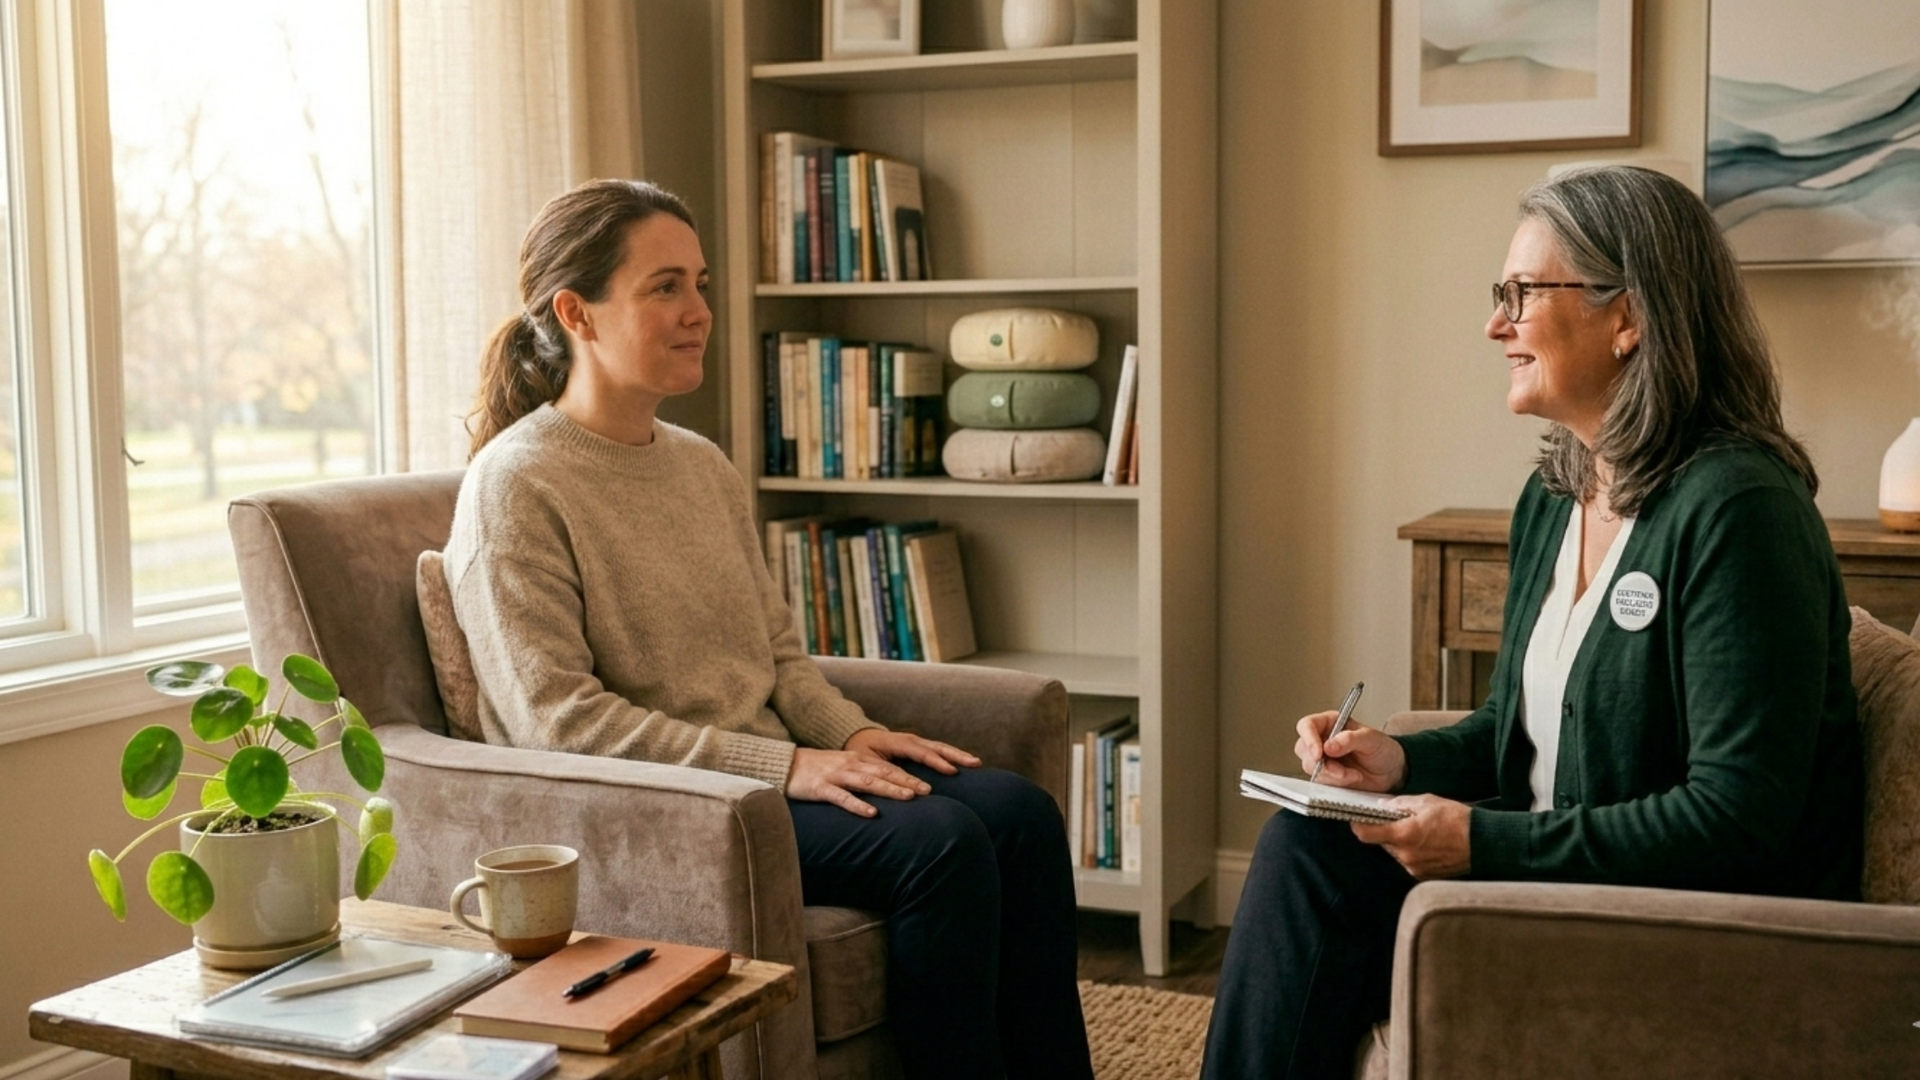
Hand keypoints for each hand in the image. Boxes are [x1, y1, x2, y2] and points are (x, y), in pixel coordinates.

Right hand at [785, 747, 929, 817]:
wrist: (784, 764)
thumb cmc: (815, 769)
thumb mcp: (842, 768)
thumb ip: (862, 775)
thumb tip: (885, 788)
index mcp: (856, 759)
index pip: (887, 767)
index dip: (909, 776)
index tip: (929, 786)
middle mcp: (850, 765)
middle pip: (884, 772)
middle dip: (907, 781)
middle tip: (928, 791)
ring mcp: (836, 776)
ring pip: (868, 782)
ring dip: (889, 789)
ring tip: (909, 797)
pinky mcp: (821, 788)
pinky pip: (842, 797)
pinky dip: (858, 805)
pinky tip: (872, 813)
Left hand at [844, 727, 980, 775]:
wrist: (858, 737)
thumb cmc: (859, 752)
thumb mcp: (867, 763)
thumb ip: (883, 773)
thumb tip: (900, 788)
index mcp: (896, 741)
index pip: (920, 752)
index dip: (936, 762)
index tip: (952, 771)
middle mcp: (910, 739)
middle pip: (936, 747)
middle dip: (956, 755)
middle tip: (975, 763)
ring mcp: (916, 741)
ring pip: (941, 747)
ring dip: (958, 754)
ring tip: (977, 762)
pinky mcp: (919, 747)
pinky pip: (938, 750)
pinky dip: (952, 756)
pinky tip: (965, 763)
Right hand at [1295, 711, 1405, 792]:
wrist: (1391, 772)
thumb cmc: (1382, 749)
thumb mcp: (1371, 739)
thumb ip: (1350, 739)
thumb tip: (1329, 746)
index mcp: (1330, 723)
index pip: (1307, 725)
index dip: (1309, 738)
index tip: (1319, 753)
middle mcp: (1322, 739)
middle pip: (1303, 748)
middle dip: (1321, 762)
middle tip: (1340, 770)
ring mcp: (1322, 759)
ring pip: (1310, 767)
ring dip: (1332, 774)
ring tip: (1353, 774)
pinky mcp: (1326, 776)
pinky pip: (1320, 780)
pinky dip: (1336, 782)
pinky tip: (1352, 778)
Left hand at [1349, 794, 1470, 879]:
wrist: (1483, 843)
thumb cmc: (1458, 821)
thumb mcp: (1427, 802)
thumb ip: (1400, 804)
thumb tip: (1383, 807)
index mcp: (1404, 835)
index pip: (1366, 834)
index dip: (1358, 826)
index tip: (1357, 819)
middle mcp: (1406, 855)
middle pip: (1382, 843)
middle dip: (1387, 831)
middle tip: (1401, 820)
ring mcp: (1414, 868)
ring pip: (1396, 852)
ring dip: (1401, 842)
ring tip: (1421, 831)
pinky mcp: (1424, 876)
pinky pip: (1409, 861)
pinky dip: (1413, 852)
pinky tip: (1428, 843)